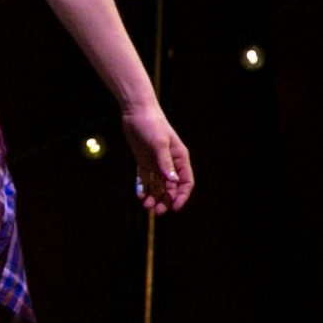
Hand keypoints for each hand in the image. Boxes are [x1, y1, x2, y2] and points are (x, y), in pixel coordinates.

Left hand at [120, 98, 194, 213]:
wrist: (136, 111)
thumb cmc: (151, 124)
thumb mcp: (159, 144)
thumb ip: (165, 163)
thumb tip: (173, 181)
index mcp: (179, 158)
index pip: (186, 182)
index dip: (181, 196)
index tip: (174, 208)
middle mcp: (170, 163)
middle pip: (171, 188)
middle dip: (165, 200)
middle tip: (156, 211)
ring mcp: (156, 163)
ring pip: (158, 186)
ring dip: (153, 197)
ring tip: (145, 205)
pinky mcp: (144, 162)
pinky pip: (145, 180)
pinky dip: (142, 188)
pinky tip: (139, 195)